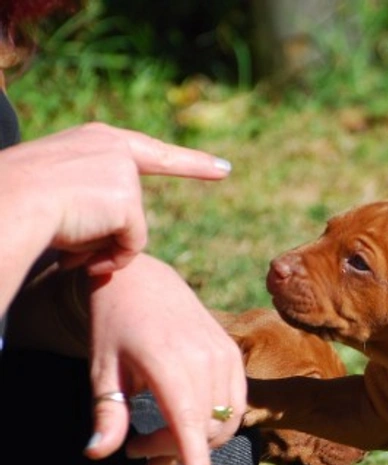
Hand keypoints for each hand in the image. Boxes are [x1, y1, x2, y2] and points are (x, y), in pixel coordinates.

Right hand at [0, 122, 229, 310]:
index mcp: (96, 141)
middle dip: (181, 181)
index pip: (149, 152)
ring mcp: (124, 173)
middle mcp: (115, 149)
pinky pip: (132, 245)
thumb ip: (93, 204)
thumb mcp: (58, 194)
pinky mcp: (127, 201)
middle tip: (223, 170)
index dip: (189, 162)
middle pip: (139, 200)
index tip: (223, 168)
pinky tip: (81, 257)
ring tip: (69, 246)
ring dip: (102, 248)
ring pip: (129, 229)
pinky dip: (110, 258)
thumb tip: (115, 245)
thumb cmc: (19, 203)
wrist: (6, 202)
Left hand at [82, 255, 246, 464]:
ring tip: (160, 443)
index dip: (196, 458)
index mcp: (167, 361)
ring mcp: (224, 354)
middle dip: (177, 452)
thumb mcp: (102, 370)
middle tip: (139, 453)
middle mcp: (204, 358)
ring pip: (225, 419)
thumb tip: (98, 454)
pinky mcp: (233, 354)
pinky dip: (216, 423)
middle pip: (206, 427)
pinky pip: (235, 403)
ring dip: (199, 442)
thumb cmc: (115, 326)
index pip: (189, 420)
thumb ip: (106, 414)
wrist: (143, 281)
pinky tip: (187, 423)